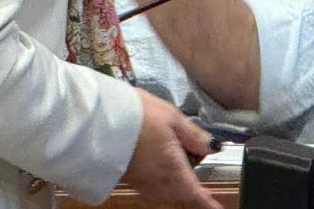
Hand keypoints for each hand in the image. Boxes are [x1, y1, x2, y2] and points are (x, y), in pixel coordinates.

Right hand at [122, 88, 222, 208]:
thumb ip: (194, 135)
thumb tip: (212, 146)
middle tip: (204, 188)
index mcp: (173, 169)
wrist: (95, 121)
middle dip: (195, 193)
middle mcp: (158, 182)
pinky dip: (166, 183)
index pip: (196, 195)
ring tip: (185, 165)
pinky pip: (155, 188)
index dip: (208, 204)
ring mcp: (143, 183)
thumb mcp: (172, 117)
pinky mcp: (131, 178)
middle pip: (183, 196)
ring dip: (180, 187)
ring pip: (168, 194)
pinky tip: (166, 166)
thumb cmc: (135, 115)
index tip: (218, 208)